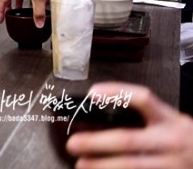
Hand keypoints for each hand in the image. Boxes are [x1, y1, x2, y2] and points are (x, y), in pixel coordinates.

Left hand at [66, 82, 192, 167]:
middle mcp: (171, 141)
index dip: (118, 93)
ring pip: (132, 165)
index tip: (92, 93)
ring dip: (103, 166)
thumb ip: (144, 115)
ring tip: (81, 164)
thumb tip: (98, 103)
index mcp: (170, 119)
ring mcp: (172, 164)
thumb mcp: (170, 120)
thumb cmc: (183, 138)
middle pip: (129, 140)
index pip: (144, 100)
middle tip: (73, 144)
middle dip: (97, 142)